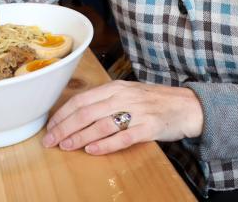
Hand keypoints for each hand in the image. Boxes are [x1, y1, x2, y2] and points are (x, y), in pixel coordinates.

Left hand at [41, 80, 202, 154]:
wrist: (187, 105)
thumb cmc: (154, 101)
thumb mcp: (128, 93)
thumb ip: (105, 100)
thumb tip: (76, 113)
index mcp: (115, 88)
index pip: (81, 100)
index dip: (63, 114)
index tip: (50, 127)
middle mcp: (124, 97)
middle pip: (86, 113)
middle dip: (65, 127)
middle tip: (50, 141)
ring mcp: (137, 112)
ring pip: (101, 125)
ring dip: (80, 137)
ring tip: (65, 146)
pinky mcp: (149, 127)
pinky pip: (123, 137)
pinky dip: (106, 145)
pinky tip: (92, 151)